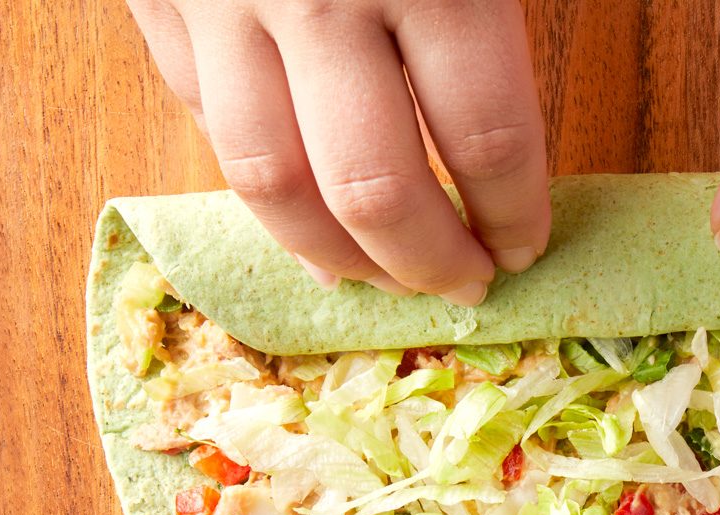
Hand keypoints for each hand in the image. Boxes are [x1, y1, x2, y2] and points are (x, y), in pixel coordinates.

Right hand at [127, 0, 550, 303]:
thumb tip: (501, 155)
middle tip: (461, 284)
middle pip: (372, 189)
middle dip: (425, 263)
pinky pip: (197, 110)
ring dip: (329, 253)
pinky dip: (254, 178)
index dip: (512, 214)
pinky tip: (299, 205)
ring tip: (377, 276)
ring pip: (266, 178)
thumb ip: (488, 20)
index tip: (522, 246)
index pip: (484, 140)